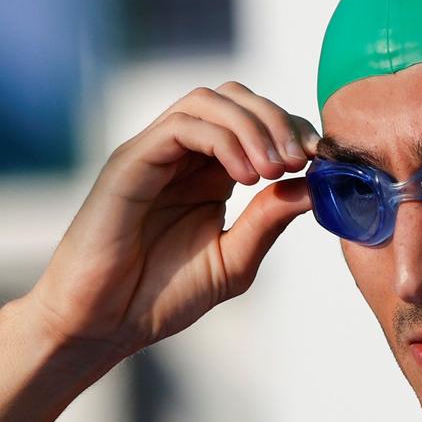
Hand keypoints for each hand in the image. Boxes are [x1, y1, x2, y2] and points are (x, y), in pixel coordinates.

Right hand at [20, 82, 317, 357]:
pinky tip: (245, 176)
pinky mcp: (130, 162)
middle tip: (302, 159)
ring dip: (253, 125)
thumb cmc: (158, 296)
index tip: (320, 160)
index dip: (293, 130)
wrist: (101, 324)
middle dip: (279, 119)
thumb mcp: (233, 261)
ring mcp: (154, 154)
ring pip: (209, 101)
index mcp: (208, 173)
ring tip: (275, 168)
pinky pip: (181, 126)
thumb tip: (315, 185)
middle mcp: (181, 155)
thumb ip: (269, 220)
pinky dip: (222, 139)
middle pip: (236, 97)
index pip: (256, 121)